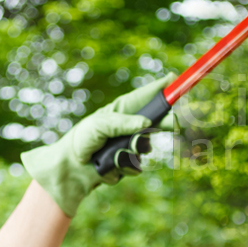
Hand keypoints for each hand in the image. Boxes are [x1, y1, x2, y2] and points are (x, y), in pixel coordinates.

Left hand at [20, 73, 176, 216]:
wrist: (71, 166)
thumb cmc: (83, 138)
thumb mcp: (100, 124)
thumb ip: (123, 123)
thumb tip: (146, 122)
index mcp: (124, 110)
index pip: (147, 96)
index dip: (163, 88)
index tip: (175, 80)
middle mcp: (131, 126)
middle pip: (158, 122)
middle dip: (167, 123)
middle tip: (175, 123)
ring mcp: (132, 146)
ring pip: (146, 148)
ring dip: (131, 151)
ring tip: (112, 153)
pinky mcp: (129, 164)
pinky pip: (137, 167)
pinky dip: (123, 166)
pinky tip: (109, 165)